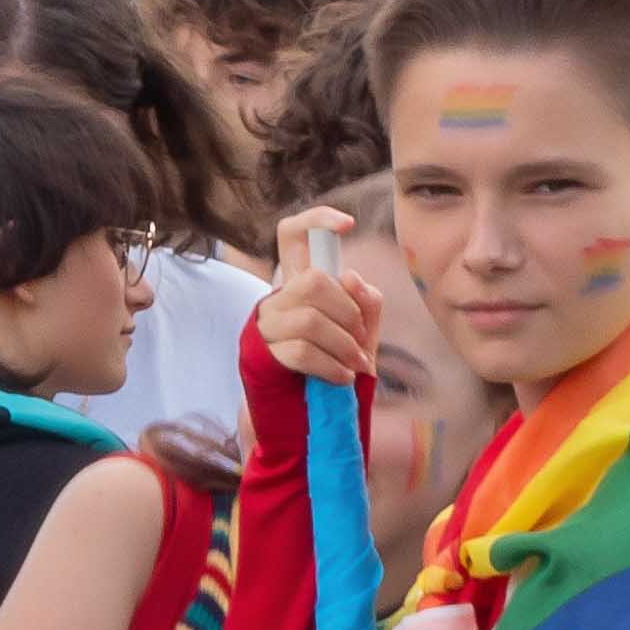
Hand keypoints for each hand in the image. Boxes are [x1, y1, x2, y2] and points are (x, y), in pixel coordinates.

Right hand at [257, 209, 380, 385]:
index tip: (348, 225)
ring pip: (310, 320)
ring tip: (355, 364)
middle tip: (359, 337)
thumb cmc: (334, 361)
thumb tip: (349, 277)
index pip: (293, 233)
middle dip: (348, 312)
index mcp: (300, 283)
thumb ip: (366, 301)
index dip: (317, 220)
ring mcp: (267, 325)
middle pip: (314, 281)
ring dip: (343, 345)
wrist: (303, 409)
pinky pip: (302, 352)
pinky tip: (342, 377)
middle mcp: (278, 297)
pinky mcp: (263, 354)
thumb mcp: (362, 330)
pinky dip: (331, 366)